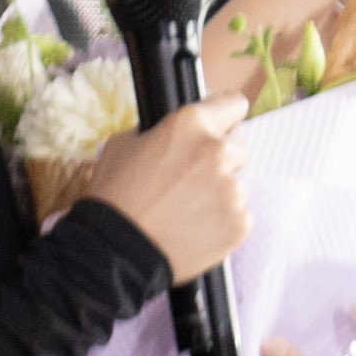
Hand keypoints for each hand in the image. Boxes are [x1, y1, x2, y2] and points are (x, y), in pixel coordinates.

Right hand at [85, 93, 249, 281]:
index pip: (233, 104)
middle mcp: (218, 151)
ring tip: (187, 210)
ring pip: (237, 184)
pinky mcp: (239, 223)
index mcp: (191, 124)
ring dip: (220, 193)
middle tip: (191, 179)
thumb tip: (175, 134)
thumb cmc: (116, 197)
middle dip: (220, 159)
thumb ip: (160, 131)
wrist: (117, 252)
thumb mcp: (124, 144)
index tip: (222, 124)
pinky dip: (222, 221)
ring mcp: (232, 190)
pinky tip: (195, 228)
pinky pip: (240, 215)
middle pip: (238, 147)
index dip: (224, 115)